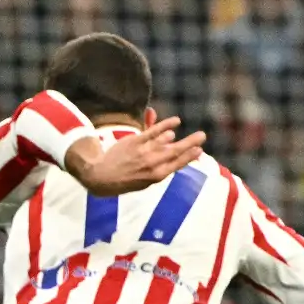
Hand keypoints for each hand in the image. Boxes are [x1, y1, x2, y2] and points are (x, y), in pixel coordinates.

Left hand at [71, 112, 204, 195]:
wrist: (101, 177)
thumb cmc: (125, 180)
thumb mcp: (145, 182)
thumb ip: (162, 169)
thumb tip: (176, 157)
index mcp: (156, 177)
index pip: (177, 164)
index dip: (189, 157)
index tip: (199, 150)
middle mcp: (151, 164)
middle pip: (175, 151)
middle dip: (190, 143)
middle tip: (202, 136)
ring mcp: (143, 152)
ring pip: (165, 141)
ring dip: (171, 137)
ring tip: (174, 136)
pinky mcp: (135, 141)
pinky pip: (153, 131)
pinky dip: (166, 124)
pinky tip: (175, 121)